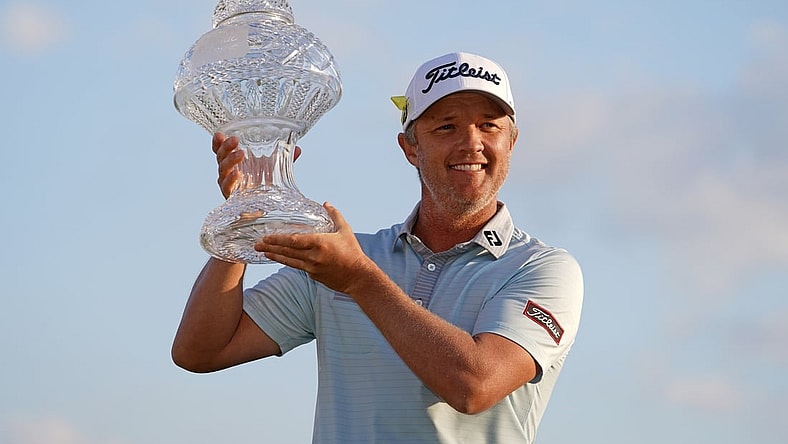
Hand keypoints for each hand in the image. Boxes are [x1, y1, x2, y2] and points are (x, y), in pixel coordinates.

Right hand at [212, 132, 301, 198]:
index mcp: (234, 163)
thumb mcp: (274, 169)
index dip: (218, 142)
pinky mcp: (232, 197)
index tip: (219, 134)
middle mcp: (228, 173)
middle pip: (220, 158)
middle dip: (225, 147)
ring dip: (230, 160)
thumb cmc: (264, 185)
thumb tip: (298, 149)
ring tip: (241, 153)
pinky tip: (237, 174)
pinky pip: (228, 188)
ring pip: (223, 171)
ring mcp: (228, 185)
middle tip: (235, 140)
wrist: (266, 209)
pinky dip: (231, 180)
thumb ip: (284, 159)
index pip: (221, 150)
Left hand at [253, 203, 376, 294]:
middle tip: (257, 244)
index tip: (267, 236)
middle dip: (270, 247)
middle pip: (287, 251)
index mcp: (320, 243)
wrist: (358, 277)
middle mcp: (313, 256)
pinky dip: (286, 261)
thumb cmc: (353, 252)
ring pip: (288, 261)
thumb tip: (326, 203)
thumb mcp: (345, 230)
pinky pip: (296, 266)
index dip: (278, 239)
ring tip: (262, 252)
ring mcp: (311, 267)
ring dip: (274, 256)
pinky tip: (279, 258)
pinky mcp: (313, 275)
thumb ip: (335, 215)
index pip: (293, 241)